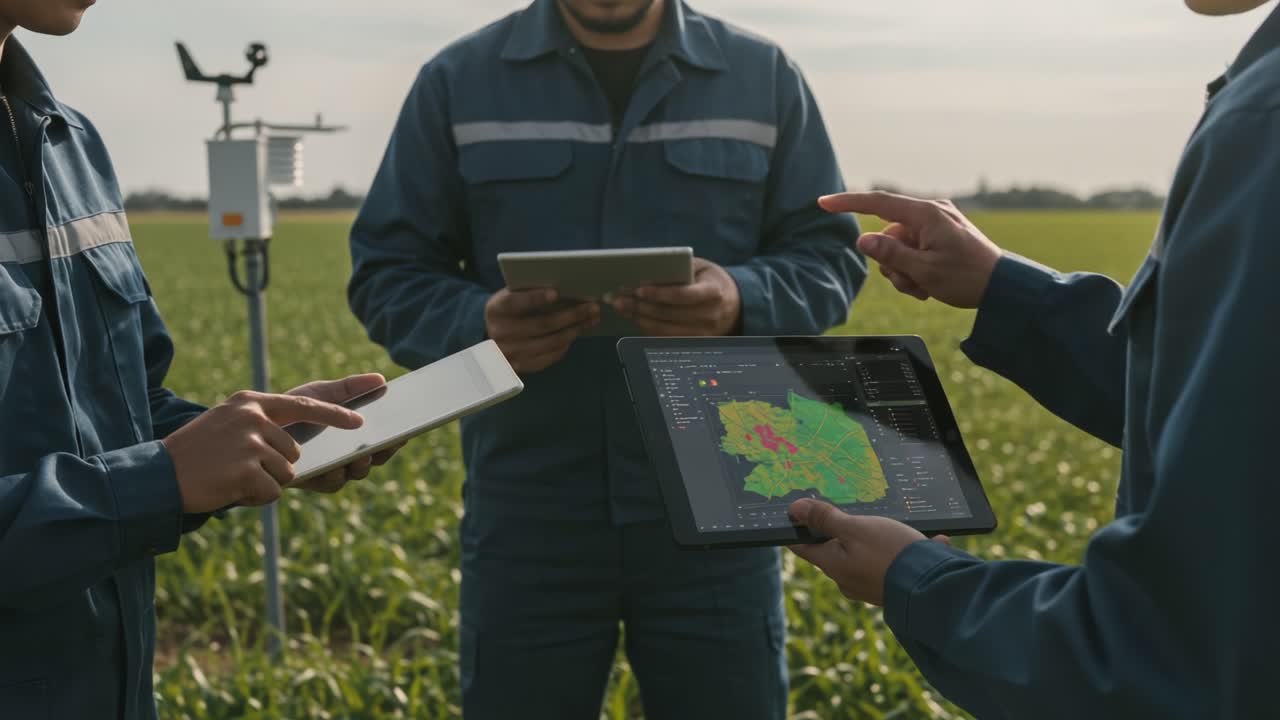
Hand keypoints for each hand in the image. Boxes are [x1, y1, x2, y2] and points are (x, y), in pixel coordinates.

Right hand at [162, 391, 362, 512]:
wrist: (156, 476)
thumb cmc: (197, 453)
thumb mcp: (228, 422)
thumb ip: (261, 423)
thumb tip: (298, 448)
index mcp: (250, 401)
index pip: (305, 405)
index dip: (335, 415)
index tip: (358, 422)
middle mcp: (253, 417)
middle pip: (294, 452)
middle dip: (274, 468)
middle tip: (239, 468)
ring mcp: (249, 443)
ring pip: (287, 474)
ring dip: (264, 483)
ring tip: (231, 476)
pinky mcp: (246, 470)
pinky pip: (272, 492)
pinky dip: (255, 497)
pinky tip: (229, 488)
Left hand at [286, 374, 404, 493]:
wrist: (253, 426)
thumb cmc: (290, 409)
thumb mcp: (320, 393)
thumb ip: (350, 388)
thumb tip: (381, 379)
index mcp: (353, 437)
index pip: (383, 440)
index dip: (397, 438)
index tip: (406, 429)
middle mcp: (346, 457)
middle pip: (375, 458)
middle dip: (383, 451)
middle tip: (388, 441)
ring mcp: (330, 471)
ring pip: (355, 473)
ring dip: (361, 464)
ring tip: (361, 454)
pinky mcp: (311, 481)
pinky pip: (330, 482)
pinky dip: (335, 473)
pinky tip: (334, 462)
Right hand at [486, 288, 598, 372]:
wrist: (493, 336)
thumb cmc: (510, 310)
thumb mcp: (512, 295)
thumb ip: (530, 291)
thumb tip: (564, 288)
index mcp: (496, 309)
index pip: (515, 303)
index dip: (535, 298)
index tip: (555, 293)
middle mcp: (500, 333)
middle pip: (541, 324)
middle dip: (571, 315)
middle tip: (592, 307)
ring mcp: (510, 353)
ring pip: (550, 342)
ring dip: (574, 331)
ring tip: (590, 320)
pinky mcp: (521, 366)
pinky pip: (549, 357)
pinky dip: (565, 345)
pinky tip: (576, 334)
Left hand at [610, 258, 740, 335]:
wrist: (735, 305)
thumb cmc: (711, 281)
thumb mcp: (701, 267)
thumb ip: (679, 269)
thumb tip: (646, 273)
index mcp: (713, 292)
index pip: (683, 295)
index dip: (659, 293)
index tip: (638, 289)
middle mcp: (709, 315)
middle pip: (668, 313)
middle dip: (639, 305)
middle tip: (618, 298)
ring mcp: (703, 333)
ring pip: (663, 329)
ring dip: (639, 318)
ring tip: (622, 308)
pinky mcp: (694, 342)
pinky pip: (666, 338)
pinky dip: (647, 328)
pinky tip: (635, 318)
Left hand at [786, 498, 947, 605]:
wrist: (933, 587)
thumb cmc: (890, 553)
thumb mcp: (855, 528)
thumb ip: (826, 519)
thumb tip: (795, 509)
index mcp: (832, 565)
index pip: (802, 546)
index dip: (796, 530)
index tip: (792, 516)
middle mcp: (847, 579)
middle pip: (835, 550)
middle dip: (841, 532)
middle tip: (848, 513)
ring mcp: (870, 586)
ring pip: (866, 556)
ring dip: (879, 539)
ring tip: (895, 526)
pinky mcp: (893, 588)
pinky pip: (895, 564)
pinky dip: (906, 551)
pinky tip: (930, 541)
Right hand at [819, 192, 1003, 308]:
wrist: (1004, 287)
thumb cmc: (968, 277)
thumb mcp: (923, 271)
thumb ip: (890, 254)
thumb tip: (863, 240)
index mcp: (926, 214)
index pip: (877, 203)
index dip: (848, 203)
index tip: (823, 203)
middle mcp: (931, 213)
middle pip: (887, 236)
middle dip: (892, 264)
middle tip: (913, 284)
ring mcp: (937, 224)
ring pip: (898, 248)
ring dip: (904, 272)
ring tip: (925, 287)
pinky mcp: (941, 236)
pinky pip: (913, 251)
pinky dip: (915, 270)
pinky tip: (931, 284)